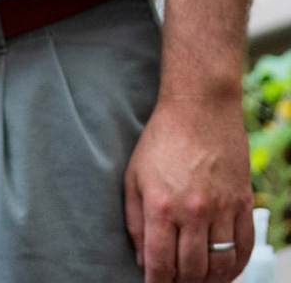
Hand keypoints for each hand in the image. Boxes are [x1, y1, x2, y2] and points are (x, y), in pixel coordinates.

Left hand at [123, 94, 253, 282]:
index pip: (160, 263)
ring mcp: (222, 209)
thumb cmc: (160, 142)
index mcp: (161, 206)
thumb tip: (143, 259)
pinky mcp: (243, 203)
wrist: (199, 111)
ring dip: (209, 280)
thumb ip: (134, 221)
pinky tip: (225, 271)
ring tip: (198, 281)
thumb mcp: (133, 177)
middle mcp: (193, 212)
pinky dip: (236, 265)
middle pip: (192, 269)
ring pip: (220, 264)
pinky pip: (244, 246)